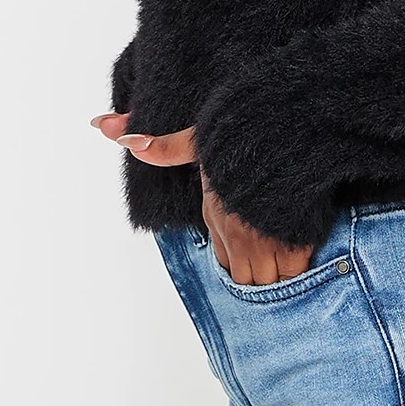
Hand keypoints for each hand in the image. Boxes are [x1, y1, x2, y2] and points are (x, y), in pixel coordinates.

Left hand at [90, 112, 315, 285]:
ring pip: (270, 280)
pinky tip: (301, 252)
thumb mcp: (199, 138)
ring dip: (277, 274)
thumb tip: (103, 125)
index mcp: (214, 213)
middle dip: (258, 274)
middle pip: (246, 278)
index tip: (250, 249)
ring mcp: (264, 240)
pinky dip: (298, 266)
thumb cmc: (241, 135)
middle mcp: (235, 232)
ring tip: (285, 260)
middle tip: (271, 259)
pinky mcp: (294, 240)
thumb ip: (161, 146)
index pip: (222, 260)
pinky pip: (295, 270)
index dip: (238, 258)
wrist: (285, 130)